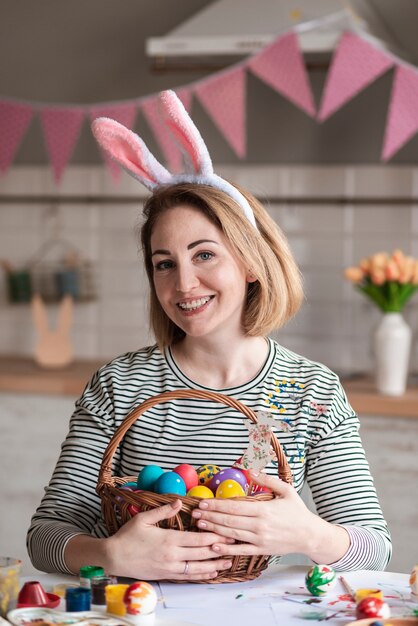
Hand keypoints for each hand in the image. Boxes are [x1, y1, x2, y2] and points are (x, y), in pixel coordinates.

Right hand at [105, 499, 233, 580]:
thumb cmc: (127, 536)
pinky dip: (201, 575)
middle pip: (201, 554)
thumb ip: (163, 510)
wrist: (113, 558)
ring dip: (214, 565)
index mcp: (169, 540)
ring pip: (197, 568)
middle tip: (234, 545)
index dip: (214, 536)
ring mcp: (170, 568)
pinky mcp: (166, 575)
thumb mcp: (144, 519)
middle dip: (219, 549)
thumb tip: (180, 502)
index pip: (197, 539)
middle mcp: (172, 556)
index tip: (227, 531)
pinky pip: (188, 576)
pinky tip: (211, 573)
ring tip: (228, 562)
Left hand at [190, 471, 317, 557]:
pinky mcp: (262, 551)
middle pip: (230, 520)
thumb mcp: (286, 490)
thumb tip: (250, 470)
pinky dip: (227, 549)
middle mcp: (260, 526)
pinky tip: (215, 546)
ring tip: (200, 524)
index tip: (204, 502)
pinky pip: (241, 551)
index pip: (235, 507)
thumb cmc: (298, 511)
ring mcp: (260, 540)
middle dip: (211, 516)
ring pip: (232, 534)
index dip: (217, 504)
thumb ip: (267, 480)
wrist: (310, 535)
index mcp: (264, 510)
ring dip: (215, 529)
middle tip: (196, 512)